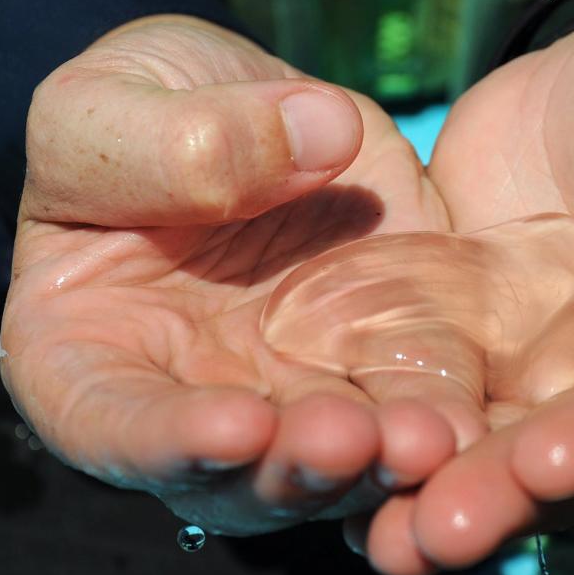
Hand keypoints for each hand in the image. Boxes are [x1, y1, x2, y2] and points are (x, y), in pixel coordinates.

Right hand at [0, 15, 461, 533]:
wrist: (227, 101)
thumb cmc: (134, 113)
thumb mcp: (110, 104)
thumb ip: (174, 142)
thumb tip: (317, 139)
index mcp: (97, 356)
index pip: (115, 426)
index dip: (169, 443)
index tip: (236, 426)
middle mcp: (205, 395)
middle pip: (244, 473)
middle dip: (300, 469)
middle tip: (351, 443)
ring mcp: (300, 379)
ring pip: (342, 455)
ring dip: (387, 462)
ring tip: (433, 439)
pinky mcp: (380, 340)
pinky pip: (416, 388)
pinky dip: (445, 406)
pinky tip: (476, 412)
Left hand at [351, 4, 573, 574]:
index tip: (549, 459)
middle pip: (566, 465)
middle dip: (502, 497)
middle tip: (436, 530)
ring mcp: (538, 382)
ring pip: (486, 449)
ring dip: (431, 490)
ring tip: (378, 529)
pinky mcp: (466, 350)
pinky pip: (423, 392)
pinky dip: (384, 425)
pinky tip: (330, 456)